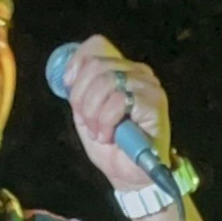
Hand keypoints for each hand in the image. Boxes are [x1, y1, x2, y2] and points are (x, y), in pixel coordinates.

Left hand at [61, 35, 171, 192]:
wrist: (130, 176)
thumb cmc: (112, 146)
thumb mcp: (87, 114)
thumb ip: (80, 92)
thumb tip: (69, 77)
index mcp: (121, 69)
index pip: (97, 45)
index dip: (77, 63)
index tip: (68, 87)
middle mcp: (137, 72)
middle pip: (95, 65)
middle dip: (81, 98)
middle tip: (88, 123)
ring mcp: (147, 85)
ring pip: (105, 82)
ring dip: (93, 114)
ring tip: (100, 132)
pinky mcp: (154, 102)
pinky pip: (117, 101)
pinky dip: (106, 122)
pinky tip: (110, 136)